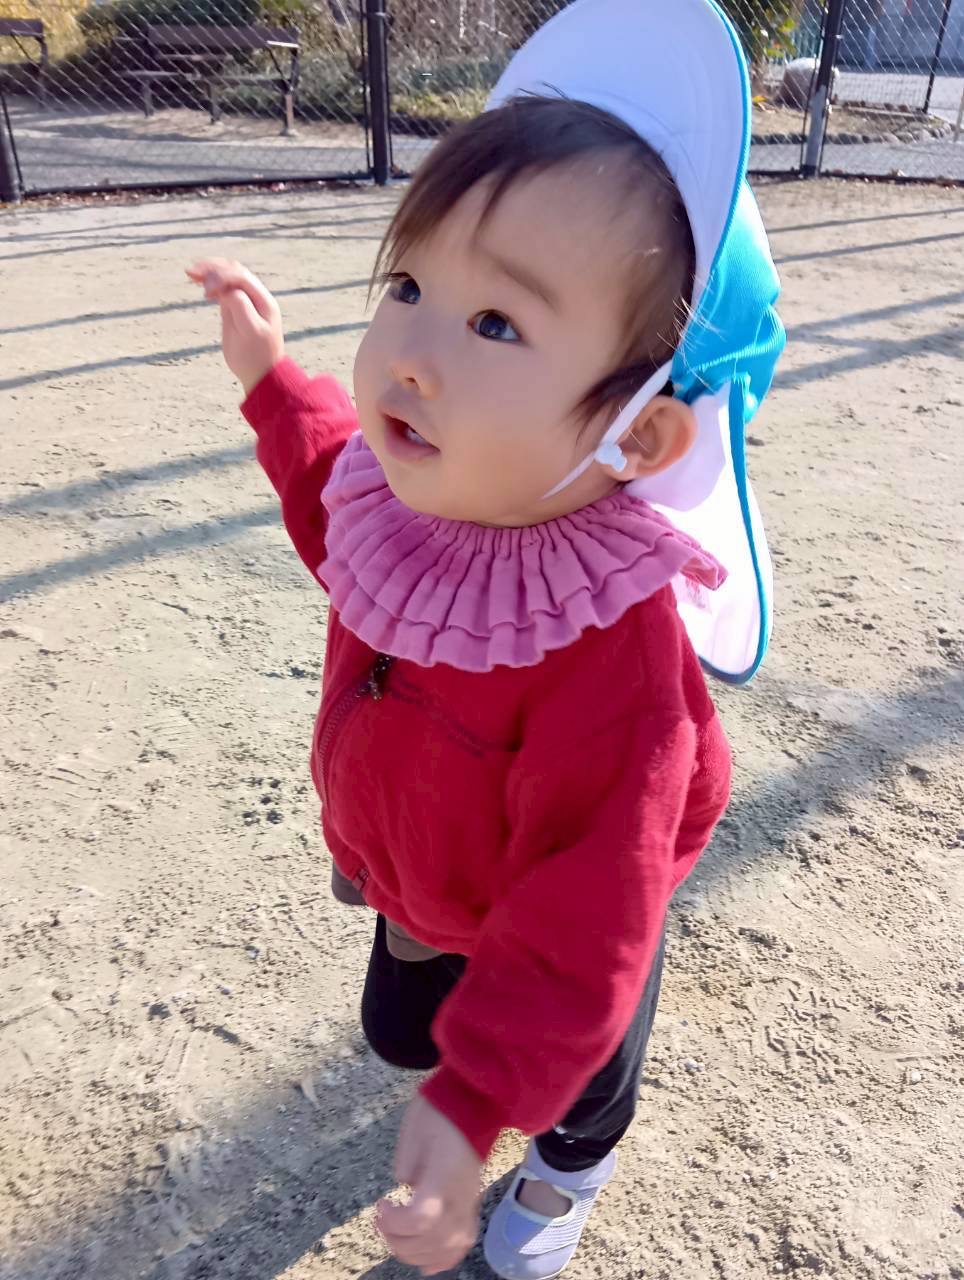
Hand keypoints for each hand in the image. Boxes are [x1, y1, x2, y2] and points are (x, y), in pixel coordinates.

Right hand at [186, 258, 284, 395]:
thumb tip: (226, 288)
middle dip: (212, 268)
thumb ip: (240, 306)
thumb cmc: (254, 356)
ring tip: (190, 273)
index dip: (221, 278)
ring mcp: (246, 302)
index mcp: (263, 302)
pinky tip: (198, 281)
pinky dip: (211, 282)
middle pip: (234, 271)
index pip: (240, 276)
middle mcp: (256, 298)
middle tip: (191, 273)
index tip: (206, 293)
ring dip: (210, 272)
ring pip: (228, 277)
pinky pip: (224, 288)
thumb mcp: (249, 332)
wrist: (260, 375)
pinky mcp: (236, 308)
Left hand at [377, 1095, 481, 1275]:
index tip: (380, 1206)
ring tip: (398, 1237)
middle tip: (382, 1222)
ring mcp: (470, 1203)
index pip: (422, 1218)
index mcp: (445, 1177)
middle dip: (400, 1241)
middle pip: (434, 1240)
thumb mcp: (414, 1130)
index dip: (395, 1222)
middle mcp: (461, 1197)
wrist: (474, 1101)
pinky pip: (463, 1243)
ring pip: (449, 1248)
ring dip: (417, 1253)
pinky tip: (425, 1263)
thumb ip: (406, 1164)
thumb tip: (405, 1187)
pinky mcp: (472, 1204)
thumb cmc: (440, 1111)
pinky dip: (443, 1259)